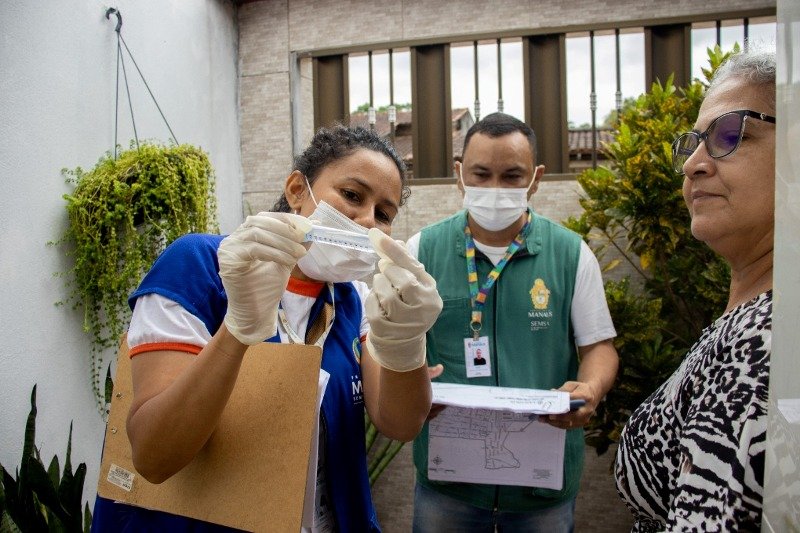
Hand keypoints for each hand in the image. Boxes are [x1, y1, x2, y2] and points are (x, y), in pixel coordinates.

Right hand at [218, 212, 310, 344]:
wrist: (255, 313)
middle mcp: (235, 237)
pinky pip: (254, 249)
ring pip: (257, 234)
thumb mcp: (286, 260)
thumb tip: (313, 226)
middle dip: (285, 230)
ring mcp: (228, 247)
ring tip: (299, 253)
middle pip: (260, 222)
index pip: (265, 218)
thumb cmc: (267, 288)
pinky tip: (288, 261)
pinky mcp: (228, 260)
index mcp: (246, 234)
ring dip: (283, 243)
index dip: (286, 220)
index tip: (306, 226)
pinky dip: (275, 253)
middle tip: (303, 238)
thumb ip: (295, 243)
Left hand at [365, 228, 442, 371]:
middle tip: (386, 270)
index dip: (395, 252)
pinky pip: (372, 306)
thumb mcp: (417, 285)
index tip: (378, 235)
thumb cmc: (411, 305)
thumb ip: (407, 264)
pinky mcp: (386, 331)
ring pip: (384, 293)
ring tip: (383, 286)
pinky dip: (372, 299)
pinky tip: (378, 301)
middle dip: (388, 271)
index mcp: (431, 295)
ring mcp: (405, 323)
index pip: (412, 269)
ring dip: (379, 284)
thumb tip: (395, 242)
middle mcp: (422, 311)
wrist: (404, 342)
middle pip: (400, 280)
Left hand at [541, 381, 596, 429]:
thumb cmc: (580, 389)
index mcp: (586, 396)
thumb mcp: (572, 385)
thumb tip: (553, 393)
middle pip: (573, 416)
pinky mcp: (580, 424)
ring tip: (542, 418)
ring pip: (569, 423)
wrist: (592, 396)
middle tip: (548, 416)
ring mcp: (584, 418)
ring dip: (555, 422)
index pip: (574, 401)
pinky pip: (567, 426)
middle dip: (560, 417)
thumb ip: (563, 389)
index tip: (555, 407)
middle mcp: (587, 410)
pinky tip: (547, 420)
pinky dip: (556, 424)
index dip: (564, 405)